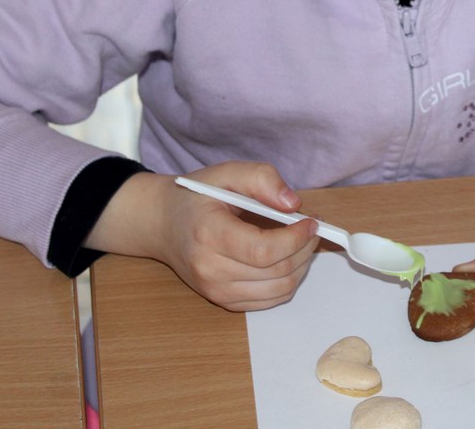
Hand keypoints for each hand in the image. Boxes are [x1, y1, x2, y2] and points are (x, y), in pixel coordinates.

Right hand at [85, 161, 319, 311]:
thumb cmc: (196, 197)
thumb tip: (293, 204)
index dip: (296, 238)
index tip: (311, 221)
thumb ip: (262, 179)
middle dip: (305, 249)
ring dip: (301, 266)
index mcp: (209, 234)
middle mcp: (210, 269)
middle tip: (312, 227)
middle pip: (277, 271)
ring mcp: (215, 290)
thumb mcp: (227, 173)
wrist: (163, 224)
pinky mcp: (223, 301)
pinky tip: (286, 258)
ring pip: (279, 290)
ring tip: (302, 242)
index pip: (264, 250)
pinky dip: (287, 281)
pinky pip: (269, 300)